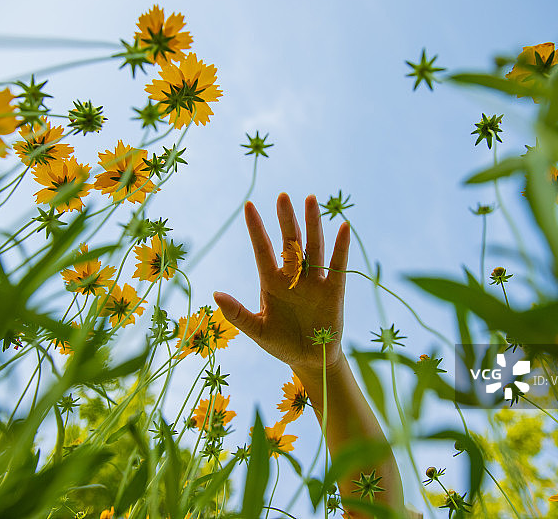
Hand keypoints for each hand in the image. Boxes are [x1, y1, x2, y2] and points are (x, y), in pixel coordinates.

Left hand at [213, 193, 349, 374]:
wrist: (310, 361)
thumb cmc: (281, 343)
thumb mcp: (257, 331)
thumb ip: (237, 313)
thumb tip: (215, 294)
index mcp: (271, 282)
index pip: (263, 250)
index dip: (256, 229)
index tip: (248, 205)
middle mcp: (293, 276)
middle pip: (290, 242)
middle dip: (286, 219)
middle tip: (282, 196)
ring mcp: (314, 281)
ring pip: (313, 246)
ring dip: (312, 224)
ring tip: (311, 199)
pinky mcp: (334, 291)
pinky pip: (337, 265)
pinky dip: (340, 247)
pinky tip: (342, 227)